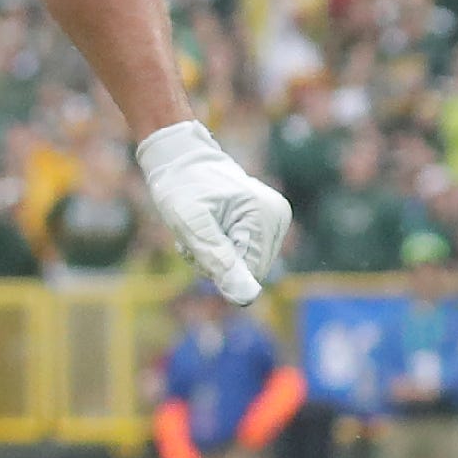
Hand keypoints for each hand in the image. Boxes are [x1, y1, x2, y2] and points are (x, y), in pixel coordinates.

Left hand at [136, 121, 291, 306]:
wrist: (180, 159)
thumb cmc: (180, 187)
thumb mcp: (190, 225)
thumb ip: (218, 260)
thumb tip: (247, 299)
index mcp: (264, 215)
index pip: (248, 272)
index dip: (216, 266)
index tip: (196, 241)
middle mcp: (278, 216)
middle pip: (249, 269)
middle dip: (216, 260)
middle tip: (194, 236)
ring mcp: (275, 218)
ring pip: (244, 263)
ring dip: (214, 255)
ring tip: (200, 229)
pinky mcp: (266, 221)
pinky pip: (244, 252)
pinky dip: (220, 247)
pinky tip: (208, 227)